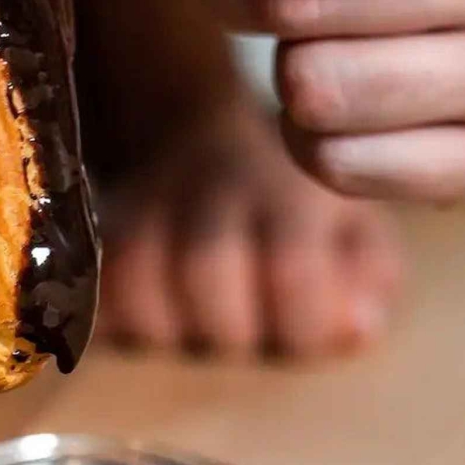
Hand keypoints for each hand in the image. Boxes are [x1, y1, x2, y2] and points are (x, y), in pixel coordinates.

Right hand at [99, 100, 402, 357]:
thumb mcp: (357, 226)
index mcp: (290, 187)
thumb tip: (354, 329)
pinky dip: (117, 320)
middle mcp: (211, 184)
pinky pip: (94, 288)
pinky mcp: (97, 226)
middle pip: (205, 272)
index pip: (293, 269)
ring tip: (196, 331)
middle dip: (232, 331)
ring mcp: (144, 201)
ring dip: (170, 331)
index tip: (308, 330)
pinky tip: (153, 321)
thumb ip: (370, 279)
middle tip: (247, 334)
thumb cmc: (293, 202)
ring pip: (136, 282)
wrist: (199, 131)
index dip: (304, 324)